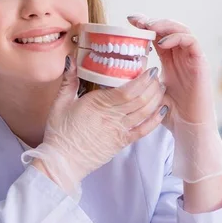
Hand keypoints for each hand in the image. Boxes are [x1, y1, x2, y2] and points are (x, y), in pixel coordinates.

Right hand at [24, 57, 166, 198]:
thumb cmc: (60, 134)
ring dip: (156, 99)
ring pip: (145, 112)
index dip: (143, 79)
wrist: (61, 162)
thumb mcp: (60, 103)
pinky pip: (144, 130)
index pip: (128, 90)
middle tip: (155, 76)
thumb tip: (71, 60)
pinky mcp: (121, 143)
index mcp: (97, 104)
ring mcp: (119, 130)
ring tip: (160, 88)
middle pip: (141, 99)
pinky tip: (162, 110)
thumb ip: (69, 80)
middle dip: (152, 86)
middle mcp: (112, 117)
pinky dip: (155, 119)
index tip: (149, 70)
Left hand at [126, 14, 215, 126]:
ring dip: (164, 25)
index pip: (157, 36)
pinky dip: (177, 38)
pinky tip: (162, 43)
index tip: (128, 21)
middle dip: (152, 22)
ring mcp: (191, 58)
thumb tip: (109, 74)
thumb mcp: (146, 93)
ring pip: (181, 30)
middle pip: (169, 29)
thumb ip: (136, 80)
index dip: (145, 26)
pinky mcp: (200, 63)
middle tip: (136, 21)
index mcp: (169, 61)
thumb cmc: (168, 113)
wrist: (188, 127)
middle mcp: (181, 56)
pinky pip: (191, 42)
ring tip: (148, 27)